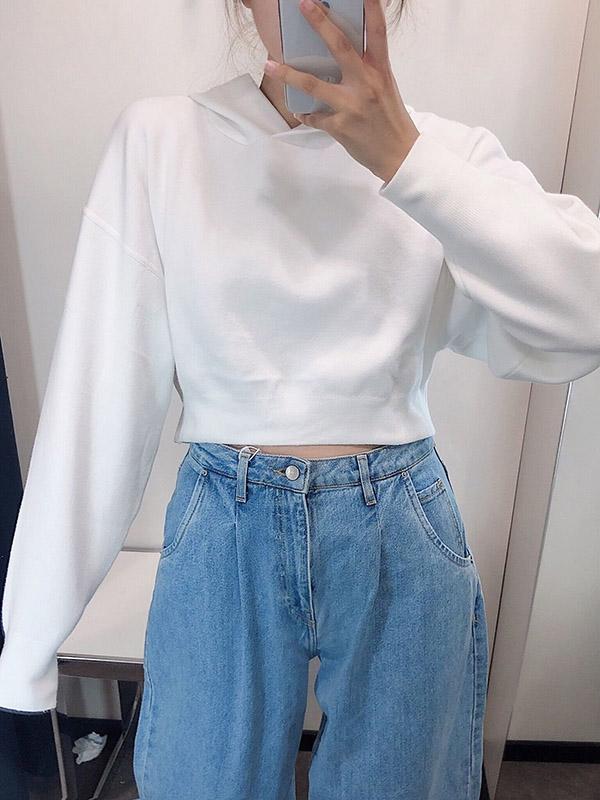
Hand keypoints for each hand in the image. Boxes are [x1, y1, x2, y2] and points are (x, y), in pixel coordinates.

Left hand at [263, 0, 419, 182]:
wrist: (399, 155)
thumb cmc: (391, 120)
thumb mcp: (385, 88)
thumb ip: (367, 69)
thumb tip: (344, 55)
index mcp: (380, 71)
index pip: (378, 32)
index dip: (372, 8)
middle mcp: (367, 84)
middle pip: (341, 47)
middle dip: (321, 23)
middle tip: (304, 5)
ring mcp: (352, 106)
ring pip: (314, 85)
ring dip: (289, 74)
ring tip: (270, 65)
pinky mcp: (341, 127)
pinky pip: (315, 117)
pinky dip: (307, 115)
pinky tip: (302, 113)